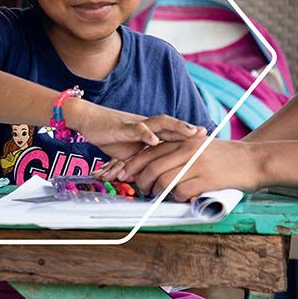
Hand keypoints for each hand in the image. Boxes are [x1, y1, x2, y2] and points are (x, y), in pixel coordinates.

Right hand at [66, 99, 206, 152]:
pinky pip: (136, 129)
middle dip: (189, 129)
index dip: (190, 135)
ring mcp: (136, 125)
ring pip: (159, 124)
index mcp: (151, 132)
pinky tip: (154, 140)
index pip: (174, 132)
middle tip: (204, 133)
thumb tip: (158, 176)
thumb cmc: (113, 136)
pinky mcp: (122, 127)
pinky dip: (145, 133)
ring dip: (175, 127)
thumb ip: (146, 161)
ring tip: (189, 132)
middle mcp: (147, 126)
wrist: (90, 121)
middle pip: (172, 126)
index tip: (207, 139)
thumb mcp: (132, 152)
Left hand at [98, 137, 260, 200]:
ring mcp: (197, 164)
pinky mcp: (206, 179)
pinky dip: (176, 199)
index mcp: (186, 140)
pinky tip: (180, 199)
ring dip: (156, 193)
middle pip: (151, 166)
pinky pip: (180, 192)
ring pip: (162, 180)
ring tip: (159, 197)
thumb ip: (183, 153)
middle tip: (142, 190)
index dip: (133, 164)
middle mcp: (188, 149)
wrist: (256, 160)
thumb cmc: (230, 157)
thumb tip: (160, 167)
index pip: (150, 151)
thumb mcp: (204, 147)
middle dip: (140, 182)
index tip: (124, 175)